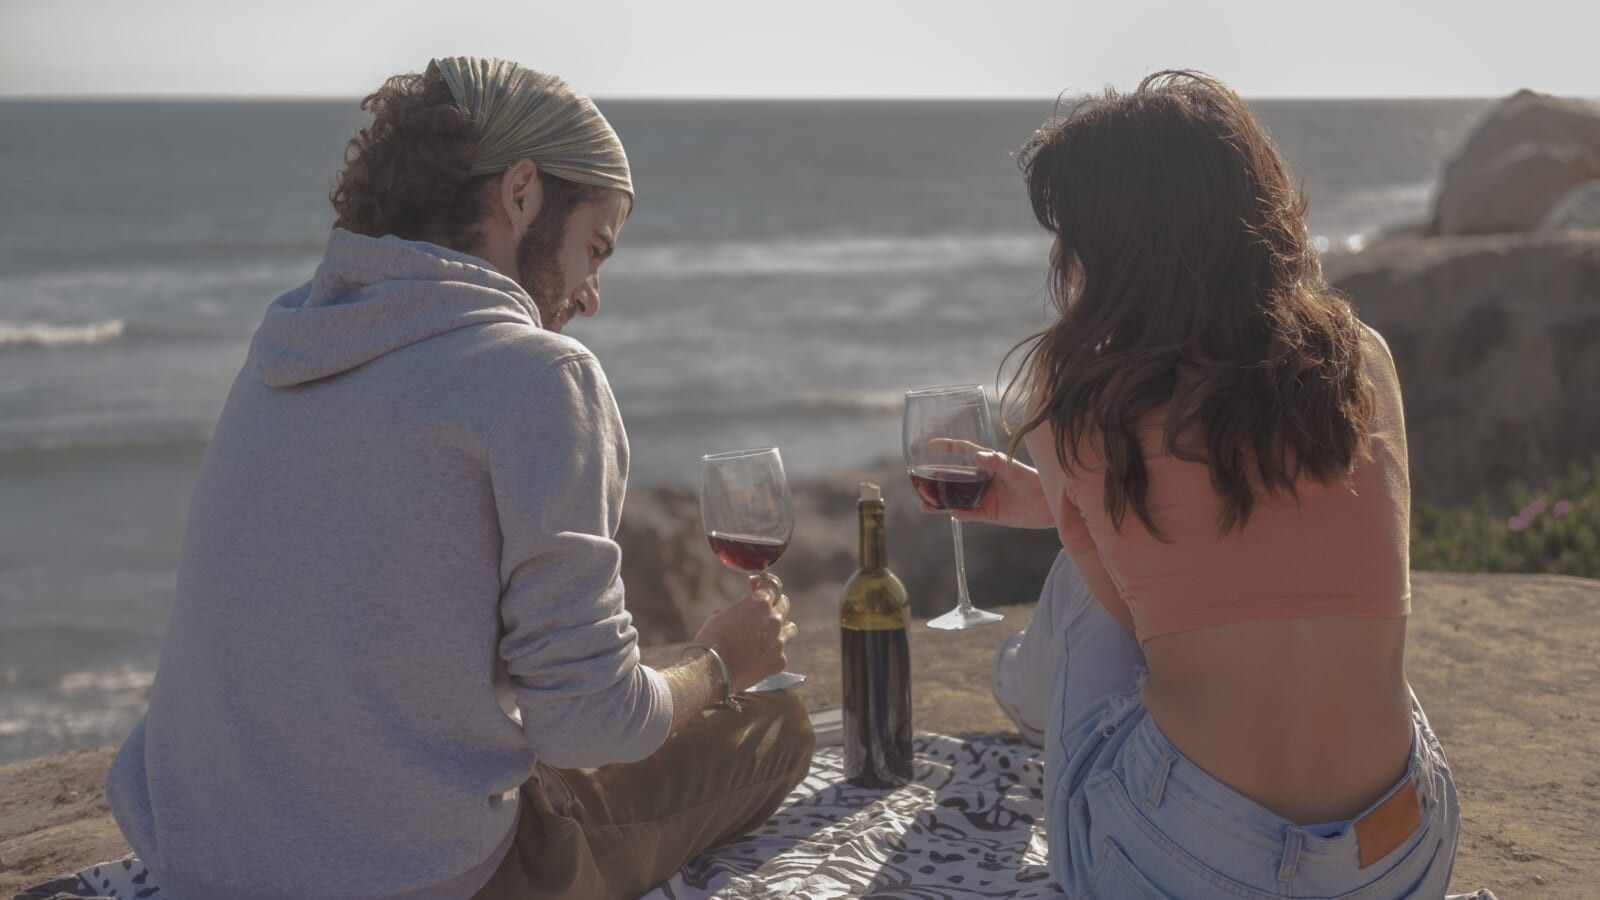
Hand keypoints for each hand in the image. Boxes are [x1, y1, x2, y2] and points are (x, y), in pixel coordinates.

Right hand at [692, 572, 797, 693]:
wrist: (712, 670)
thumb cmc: (711, 640)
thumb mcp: (718, 616)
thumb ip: (735, 611)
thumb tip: (733, 614)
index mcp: (759, 604)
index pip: (772, 585)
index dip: (763, 582)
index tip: (755, 584)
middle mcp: (774, 620)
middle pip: (784, 604)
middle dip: (773, 604)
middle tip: (761, 609)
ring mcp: (779, 642)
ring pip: (790, 629)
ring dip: (781, 628)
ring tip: (767, 633)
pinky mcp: (779, 661)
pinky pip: (781, 652)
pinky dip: (772, 653)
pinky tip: (759, 656)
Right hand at [921, 438, 1053, 529]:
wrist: (1050, 505)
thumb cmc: (1035, 480)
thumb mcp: (1013, 468)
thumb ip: (994, 462)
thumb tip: (976, 455)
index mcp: (988, 463)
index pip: (964, 452)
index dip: (948, 447)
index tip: (931, 445)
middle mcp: (983, 479)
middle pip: (954, 479)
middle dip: (936, 480)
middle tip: (918, 482)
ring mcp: (985, 497)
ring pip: (957, 499)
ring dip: (941, 502)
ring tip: (924, 505)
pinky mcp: (989, 513)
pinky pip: (970, 514)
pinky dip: (960, 514)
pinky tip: (951, 513)